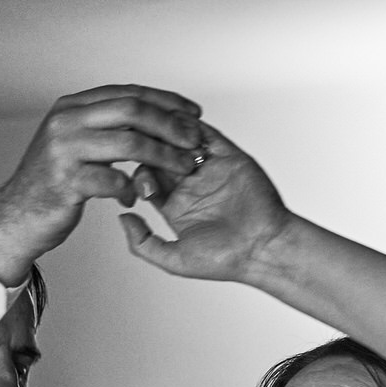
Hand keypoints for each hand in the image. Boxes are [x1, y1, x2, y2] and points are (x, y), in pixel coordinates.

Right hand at [0, 86, 206, 283]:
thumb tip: (151, 114)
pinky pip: (113, 180)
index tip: (193, 113)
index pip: (128, 92)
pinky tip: (134, 197)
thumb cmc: (52, 182)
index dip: (166, 100)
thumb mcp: (74, 141)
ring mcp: (64, 150)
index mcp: (71, 107)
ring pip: (130, 144)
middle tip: (195, 141)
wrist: (16, 216)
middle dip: (171, 125)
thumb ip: (103, 125)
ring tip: (182, 169)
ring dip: (164, 157)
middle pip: (133, 111)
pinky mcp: (66, 182)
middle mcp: (66, 121)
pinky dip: (131, 189)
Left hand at [118, 123, 296, 284]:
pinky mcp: (229, 157)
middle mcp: (190, 185)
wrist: (263, 249)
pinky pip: (208, 135)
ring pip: (180, 141)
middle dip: (149, 149)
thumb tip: (122, 217)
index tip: (141, 180)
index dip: (138, 173)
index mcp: (174, 206)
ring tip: (159, 133)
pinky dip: (193, 127)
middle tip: (144, 146)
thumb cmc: (224, 260)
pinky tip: (181, 126)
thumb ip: (142, 242)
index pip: (145, 178)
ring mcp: (209, 169)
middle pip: (159, 155)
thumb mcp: (173, 260)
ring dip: (168, 135)